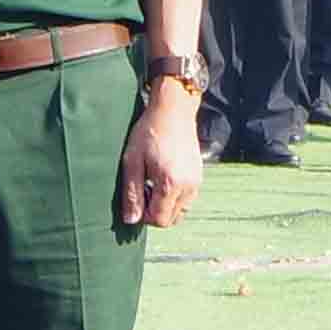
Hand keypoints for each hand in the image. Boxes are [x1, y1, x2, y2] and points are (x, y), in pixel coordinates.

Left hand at [117, 81, 204, 232]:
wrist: (173, 110)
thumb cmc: (149, 132)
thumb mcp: (132, 162)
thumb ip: (132, 194)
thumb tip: (131, 220)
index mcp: (170, 183)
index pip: (160, 220)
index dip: (144, 217)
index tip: (136, 200)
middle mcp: (188, 186)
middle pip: (172, 219)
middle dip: (155, 212)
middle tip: (143, 192)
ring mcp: (196, 181)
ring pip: (181, 211)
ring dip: (166, 206)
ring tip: (152, 185)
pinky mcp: (199, 175)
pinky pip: (187, 198)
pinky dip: (175, 197)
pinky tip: (164, 178)